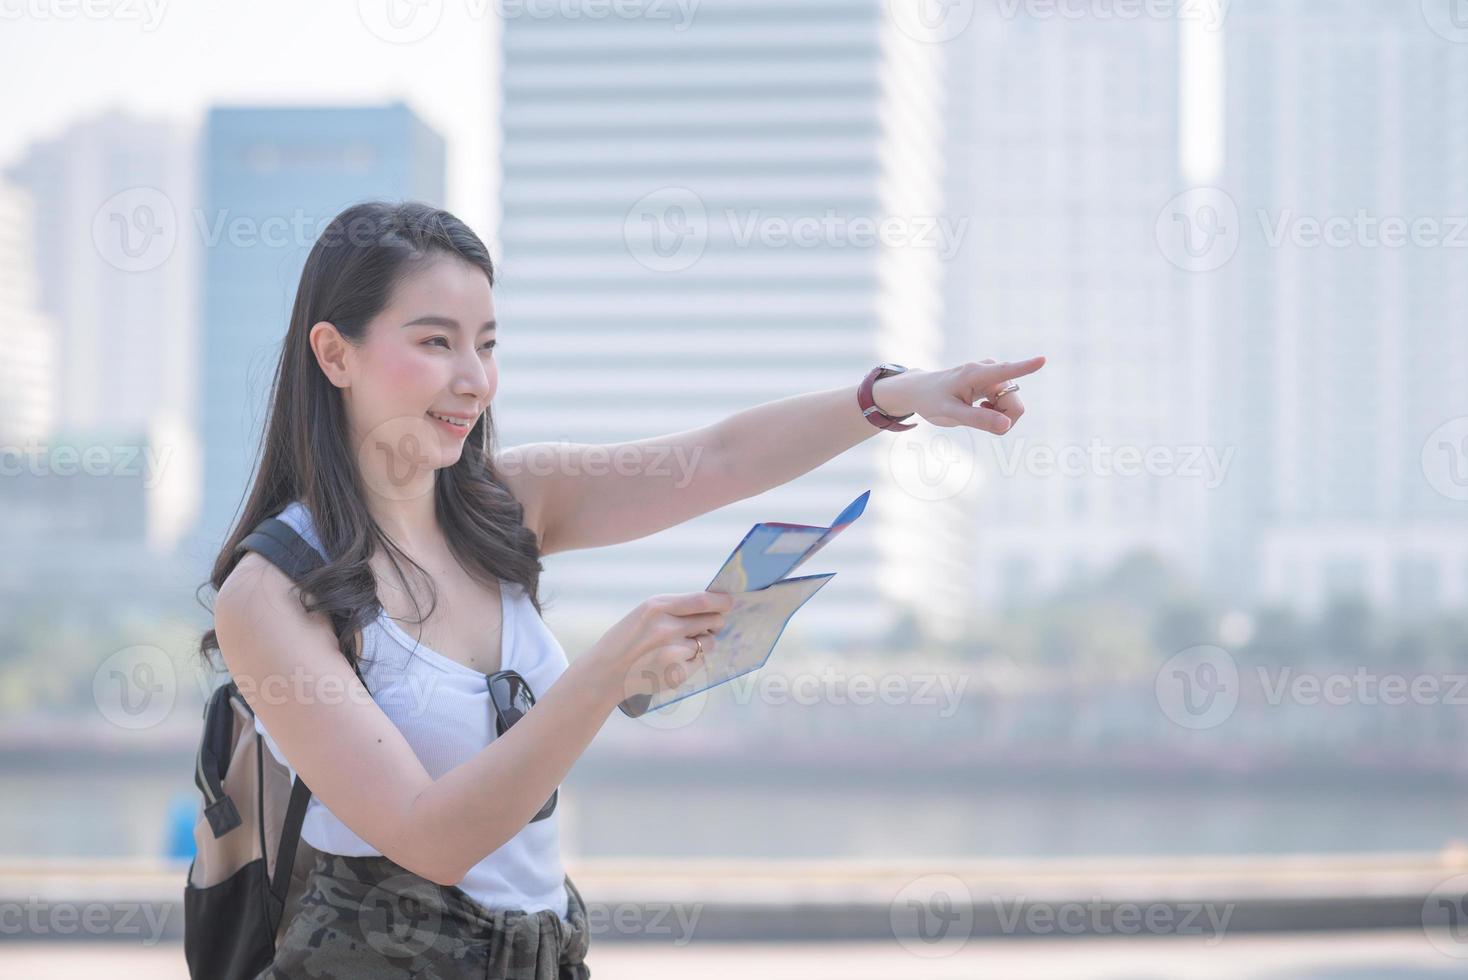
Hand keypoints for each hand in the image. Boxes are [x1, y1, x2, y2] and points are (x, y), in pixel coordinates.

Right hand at [588, 591, 731, 701]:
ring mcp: (673, 652)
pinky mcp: (676, 674)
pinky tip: (670, 661)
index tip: (729, 602)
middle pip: (712, 620)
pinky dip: (691, 660)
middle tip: (708, 625)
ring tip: (678, 646)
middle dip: (715, 622)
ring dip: (702, 642)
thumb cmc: (627, 639)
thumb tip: (713, 607)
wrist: (605, 672)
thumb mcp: (645, 613)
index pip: (703, 600)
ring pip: (708, 641)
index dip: (722, 601)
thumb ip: (675, 608)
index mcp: (658, 607)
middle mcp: (667, 628)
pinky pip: (700, 661)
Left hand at [875, 356, 1045, 433]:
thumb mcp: (950, 414)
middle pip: (1015, 404)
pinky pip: (1008, 404)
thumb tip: (1006, 425)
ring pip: (1013, 406)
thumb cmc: (932, 401)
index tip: (1043, 359)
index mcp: (976, 374)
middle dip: (1003, 419)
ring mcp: (994, 375)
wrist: (922, 390)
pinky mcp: (996, 382)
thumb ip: (978, 420)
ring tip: (975, 412)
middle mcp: (989, 370)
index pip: (1005, 371)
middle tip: (977, 419)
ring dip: (998, 417)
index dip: (1026, 367)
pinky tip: (979, 408)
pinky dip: (996, 413)